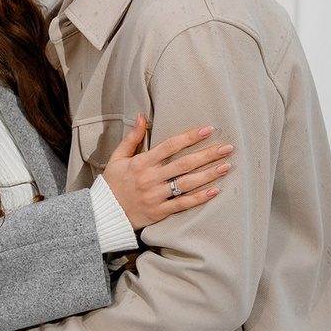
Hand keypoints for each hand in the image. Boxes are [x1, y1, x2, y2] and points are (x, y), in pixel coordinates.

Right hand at [97, 114, 232, 230]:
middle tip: (227, 148)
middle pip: (184, 164)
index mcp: (142, 163)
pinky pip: (183, 204)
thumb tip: (141, 117)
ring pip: (187, 184)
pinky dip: (200, 198)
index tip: (208, 130)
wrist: (104, 213)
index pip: (170, 146)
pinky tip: (215, 190)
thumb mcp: (117, 157)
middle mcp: (151, 178)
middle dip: (207, 155)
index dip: (190, 137)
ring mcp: (156, 196)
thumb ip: (132, 138)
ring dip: (209, 174)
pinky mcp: (160, 211)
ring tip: (226, 166)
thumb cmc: (112, 183)